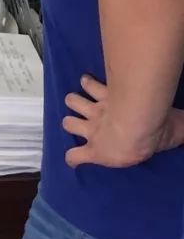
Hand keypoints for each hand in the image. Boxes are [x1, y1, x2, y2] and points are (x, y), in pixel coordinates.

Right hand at [63, 75, 178, 167]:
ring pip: (73, 101)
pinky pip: (88, 83)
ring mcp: (95, 109)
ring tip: (83, 97)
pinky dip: (88, 81)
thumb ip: (170, 142)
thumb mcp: (157, 151)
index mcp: (99, 150)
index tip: (75, 159)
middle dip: (72, 121)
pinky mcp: (103, 92)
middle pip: (68, 123)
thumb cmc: (148, 142)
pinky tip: (89, 79)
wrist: (140, 121)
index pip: (74, 156)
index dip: (72, 158)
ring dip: (76, 99)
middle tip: (84, 120)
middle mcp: (92, 129)